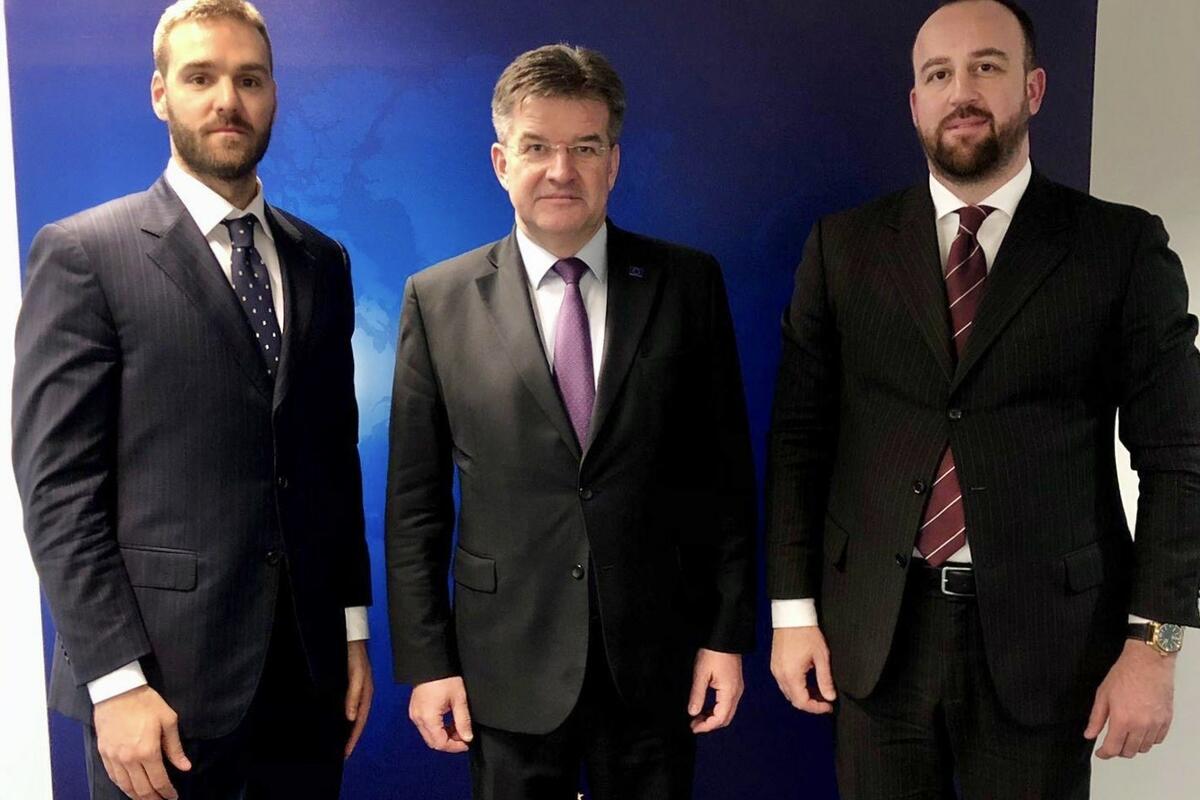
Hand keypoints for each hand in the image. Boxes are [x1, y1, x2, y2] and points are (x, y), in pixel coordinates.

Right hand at [92, 685, 190, 799]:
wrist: (117, 691)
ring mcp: (114, 758)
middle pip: (141, 789)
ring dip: (137, 796)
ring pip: (125, 786)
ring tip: (147, 799)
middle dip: (153, 799)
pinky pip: (113, 777)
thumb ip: (175, 748)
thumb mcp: (168, 721)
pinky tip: (130, 788)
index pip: (159, 781)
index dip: (167, 792)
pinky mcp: (104, 754)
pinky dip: (123, 786)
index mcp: (148, 751)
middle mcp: (129, 759)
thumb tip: (185, 767)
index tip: (173, 797)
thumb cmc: (146, 703)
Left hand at [344, 640, 373, 758]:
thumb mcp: (355, 674)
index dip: (353, 737)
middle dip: (351, 736)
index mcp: (366, 693)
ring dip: (347, 728)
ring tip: (340, 741)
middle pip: (357, 720)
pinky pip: (348, 705)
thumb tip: (350, 717)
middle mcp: (362, 693)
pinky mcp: (349, 684)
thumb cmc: (354, 654)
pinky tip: (338, 720)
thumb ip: (354, 694)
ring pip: (353, 714)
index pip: (359, 720)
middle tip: (342, 752)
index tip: (345, 752)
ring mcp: (356, 689)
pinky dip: (344, 716)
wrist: (350, 635)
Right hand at [409, 676, 473, 752]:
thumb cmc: (444, 678)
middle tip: (463, 737)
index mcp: (428, 718)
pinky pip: (426, 727)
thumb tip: (467, 737)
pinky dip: (437, 729)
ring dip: (443, 736)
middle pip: (433, 742)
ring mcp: (415, 715)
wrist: (431, 664)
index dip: (454, 747)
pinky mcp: (415, 710)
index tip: (466, 744)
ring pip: (429, 736)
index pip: (440, 743)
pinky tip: (448, 722)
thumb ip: (463, 721)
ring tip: (457, 727)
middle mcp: (418, 719)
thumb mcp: (459, 699)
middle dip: (449, 743)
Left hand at [688, 649, 743, 732]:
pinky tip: (706, 707)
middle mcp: (736, 693)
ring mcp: (737, 688)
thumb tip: (693, 713)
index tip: (694, 728)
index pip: (719, 718)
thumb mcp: (701, 674)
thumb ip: (697, 695)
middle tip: (694, 725)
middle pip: (725, 718)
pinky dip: (717, 709)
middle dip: (710, 724)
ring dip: (713, 717)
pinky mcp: (735, 684)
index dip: (706, 726)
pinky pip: (728, 703)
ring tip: (697, 717)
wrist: (725, 637)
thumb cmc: (714, 653)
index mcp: (729, 692)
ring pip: (727, 712)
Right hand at [771, 626, 836, 713]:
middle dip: (810, 703)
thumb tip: (830, 697)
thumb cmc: (806, 633)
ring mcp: (775, 670)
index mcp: (791, 675)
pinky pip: (784, 683)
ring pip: (788, 692)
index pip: (802, 702)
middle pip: (794, 700)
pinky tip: (806, 681)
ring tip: (818, 691)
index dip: (816, 708)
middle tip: (825, 701)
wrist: (791, 616)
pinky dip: (795, 687)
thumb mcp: (821, 657)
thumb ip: (825, 679)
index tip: (828, 706)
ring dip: (803, 696)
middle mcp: (780, 675)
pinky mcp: (775, 664)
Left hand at [1085, 639, 1175, 757]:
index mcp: (1122, 720)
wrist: (1148, 662)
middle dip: (1118, 751)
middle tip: (1111, 744)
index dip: (1104, 754)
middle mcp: (1141, 725)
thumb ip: (1096, 718)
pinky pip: (1157, 739)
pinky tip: (1141, 732)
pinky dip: (1148, 740)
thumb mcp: (1103, 695)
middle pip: (1129, 751)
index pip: (1113, 748)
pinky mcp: (1166, 720)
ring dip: (1133, 746)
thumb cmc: (1125, 674)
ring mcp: (1156, 724)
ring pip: (1144, 748)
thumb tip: (1089, 734)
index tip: (1100, 753)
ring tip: (1125, 737)